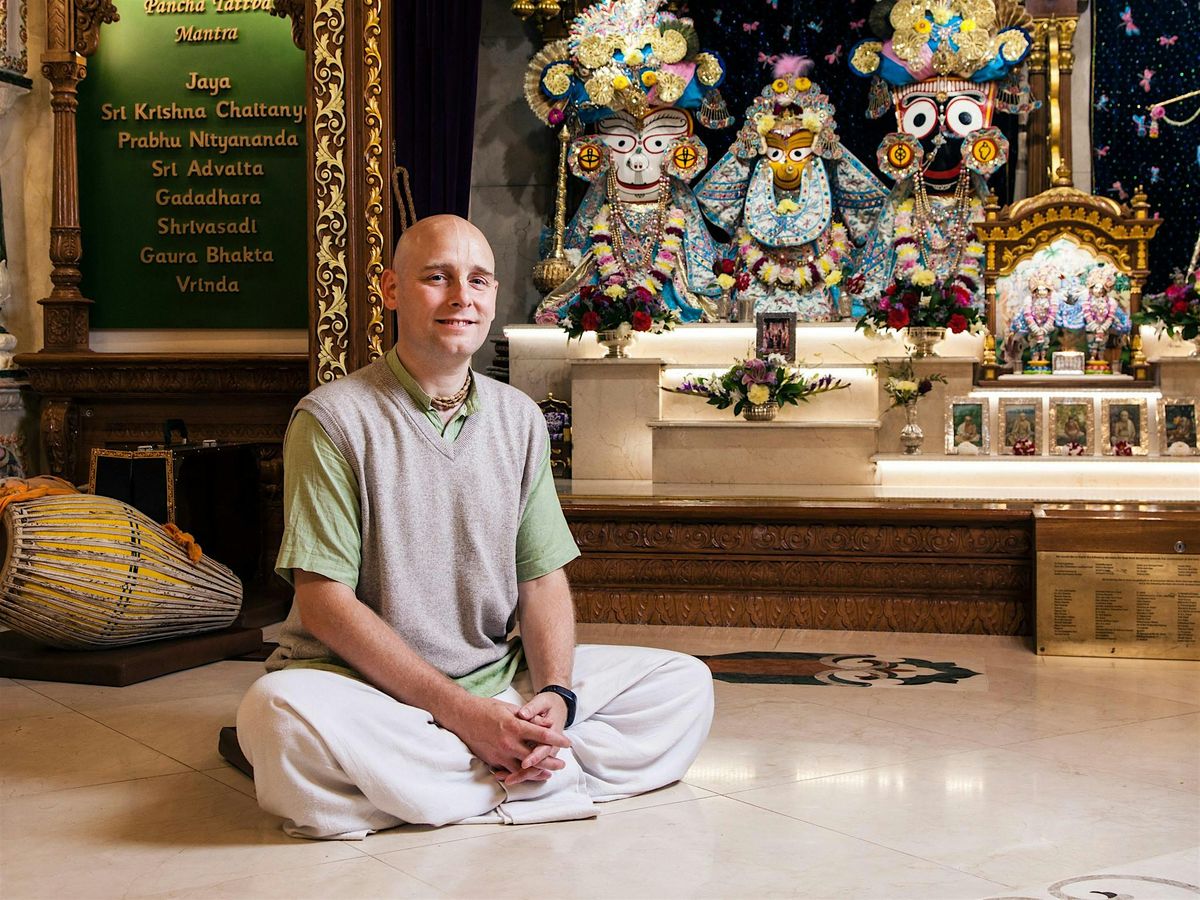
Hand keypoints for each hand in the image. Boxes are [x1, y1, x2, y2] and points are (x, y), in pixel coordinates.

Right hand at [442, 695, 569, 781]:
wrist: (462, 716)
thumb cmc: (487, 709)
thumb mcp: (510, 708)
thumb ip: (529, 718)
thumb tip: (547, 725)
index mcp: (514, 726)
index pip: (542, 735)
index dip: (557, 740)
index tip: (568, 742)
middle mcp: (508, 743)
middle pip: (535, 757)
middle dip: (551, 762)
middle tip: (561, 764)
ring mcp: (499, 754)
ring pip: (523, 769)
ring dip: (537, 772)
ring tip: (548, 774)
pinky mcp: (492, 761)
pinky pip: (508, 771)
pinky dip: (520, 774)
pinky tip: (528, 775)